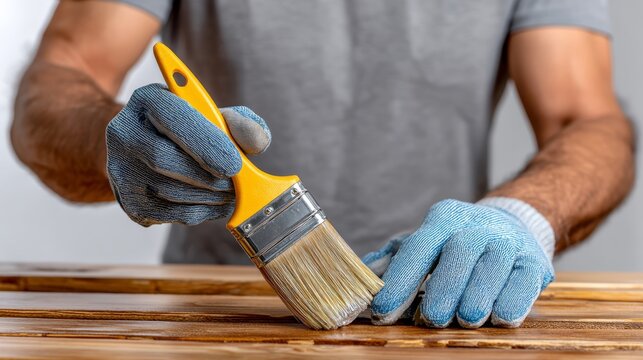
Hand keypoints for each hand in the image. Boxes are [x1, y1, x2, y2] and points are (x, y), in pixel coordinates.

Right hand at [106, 84, 269, 225]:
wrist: (153, 152)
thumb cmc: (193, 131)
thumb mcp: (218, 117)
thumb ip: (242, 124)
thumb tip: (256, 141)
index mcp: (148, 99)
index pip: (173, 117)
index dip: (206, 143)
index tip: (235, 165)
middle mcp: (124, 131)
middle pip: (163, 159)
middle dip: (208, 177)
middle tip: (236, 184)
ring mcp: (120, 168)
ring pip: (167, 190)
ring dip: (208, 197)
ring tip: (229, 193)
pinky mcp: (127, 200)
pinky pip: (167, 213)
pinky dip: (199, 212)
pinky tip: (215, 204)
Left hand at [363, 198, 554, 327]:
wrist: (510, 226)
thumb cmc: (455, 243)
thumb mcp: (424, 242)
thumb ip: (394, 258)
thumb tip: (363, 275)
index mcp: (443, 218)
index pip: (418, 248)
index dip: (400, 280)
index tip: (383, 312)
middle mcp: (476, 225)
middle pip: (459, 253)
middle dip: (444, 288)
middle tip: (433, 318)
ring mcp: (507, 241)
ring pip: (493, 266)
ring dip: (478, 296)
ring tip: (466, 319)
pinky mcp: (534, 260)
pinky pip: (525, 280)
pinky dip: (514, 301)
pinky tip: (501, 317)